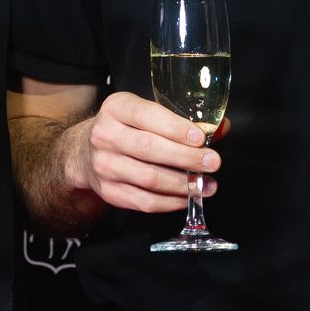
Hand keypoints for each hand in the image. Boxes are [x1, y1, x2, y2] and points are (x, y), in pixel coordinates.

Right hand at [64, 89, 221, 214]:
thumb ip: (182, 118)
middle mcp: (104, 135)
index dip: (175, 128)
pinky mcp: (108, 192)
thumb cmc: (128, 128)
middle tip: (213, 163)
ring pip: (149, 178)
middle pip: (149, 149)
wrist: (87, 151)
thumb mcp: (147, 112)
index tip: (201, 138)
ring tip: (206, 185)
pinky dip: (169, 202)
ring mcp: (104, 166)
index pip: (147, 116)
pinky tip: (186, 198)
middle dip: (186, 158)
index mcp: (116, 108)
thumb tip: (222, 128)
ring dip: (182, 185)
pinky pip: (144, 201)